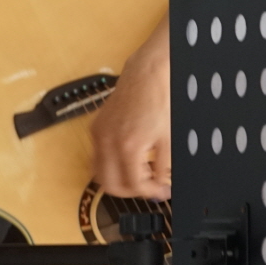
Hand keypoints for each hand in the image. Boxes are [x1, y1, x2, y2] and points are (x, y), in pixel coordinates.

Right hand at [89, 43, 170, 198]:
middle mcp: (107, 141)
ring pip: (99, 173)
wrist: (148, 72)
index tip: (160, 191)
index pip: (132, 185)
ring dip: (117, 179)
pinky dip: (110, 164)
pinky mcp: (96, 126)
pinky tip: (128, 157)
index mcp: (127, 146)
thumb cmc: (159, 98)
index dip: (149, 192)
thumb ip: (164, 167)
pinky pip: (97, 156)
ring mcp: (99, 134)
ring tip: (139, 172)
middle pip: (109, 185)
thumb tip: (161, 184)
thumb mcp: (169, 138)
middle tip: (147, 187)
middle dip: (129, 190)